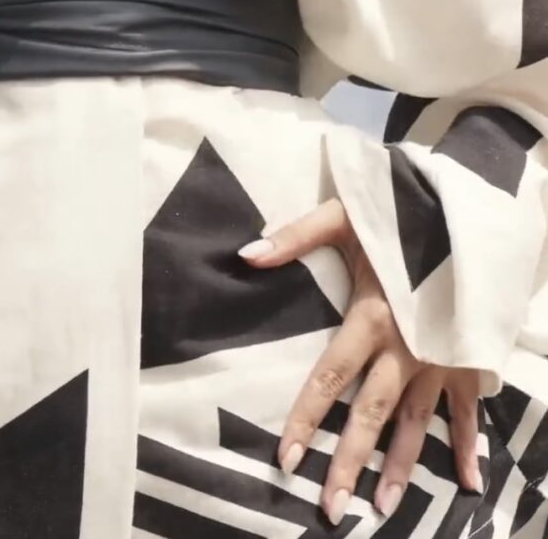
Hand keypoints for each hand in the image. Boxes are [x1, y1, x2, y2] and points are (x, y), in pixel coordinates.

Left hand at [239, 197, 480, 524]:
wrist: (464, 208)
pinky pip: (470, 409)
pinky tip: (469, 483)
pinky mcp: (467, 357)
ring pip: (417, 422)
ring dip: (401, 467)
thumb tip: (246, 254)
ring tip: (382, 508)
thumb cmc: (400, 213)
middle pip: (371, 413)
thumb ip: (295, 236)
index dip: (306, 417)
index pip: (329, 376)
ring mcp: (440, 356)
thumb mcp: (345, 216)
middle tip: (331, 508)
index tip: (286, 457)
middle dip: (350, 462)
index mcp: (371, 315)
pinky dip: (471, 446)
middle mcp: (405, 346)